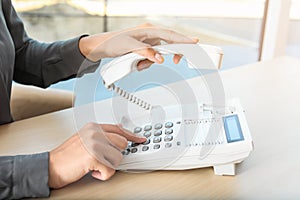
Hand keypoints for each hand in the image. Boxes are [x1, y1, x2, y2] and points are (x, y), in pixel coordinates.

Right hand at [48, 123, 145, 188]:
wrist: (50, 167)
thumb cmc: (67, 156)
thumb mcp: (84, 139)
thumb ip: (101, 136)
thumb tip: (119, 134)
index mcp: (93, 127)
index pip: (119, 129)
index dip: (132, 136)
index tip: (140, 140)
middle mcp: (95, 132)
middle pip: (122, 143)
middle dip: (115, 155)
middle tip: (102, 159)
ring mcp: (95, 143)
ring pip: (118, 157)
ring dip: (108, 166)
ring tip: (94, 165)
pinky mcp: (94, 156)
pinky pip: (110, 170)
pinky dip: (102, 175)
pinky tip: (90, 170)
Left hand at [79, 23, 197, 69]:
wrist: (102, 47)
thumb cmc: (113, 42)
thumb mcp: (129, 47)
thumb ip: (146, 52)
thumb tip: (160, 58)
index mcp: (149, 30)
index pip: (171, 34)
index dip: (184, 39)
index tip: (195, 43)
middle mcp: (151, 35)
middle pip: (170, 44)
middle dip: (172, 54)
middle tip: (176, 61)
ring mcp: (148, 42)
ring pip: (160, 54)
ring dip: (153, 62)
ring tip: (140, 64)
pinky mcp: (145, 50)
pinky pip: (152, 58)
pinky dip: (147, 64)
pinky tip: (137, 64)